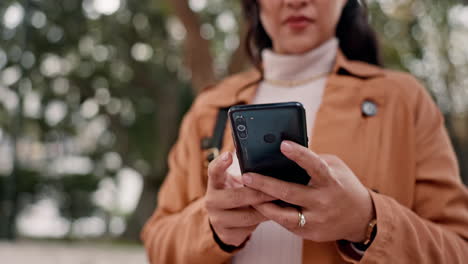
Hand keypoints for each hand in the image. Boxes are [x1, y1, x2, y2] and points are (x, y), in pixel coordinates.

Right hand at [205, 152, 274, 246]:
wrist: (227, 221)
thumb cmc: (238, 194)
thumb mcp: (237, 181)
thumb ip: (246, 170)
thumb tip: (264, 150)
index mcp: (215, 183)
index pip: (214, 171)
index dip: (221, 163)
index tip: (230, 155)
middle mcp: (212, 201)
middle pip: (236, 197)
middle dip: (259, 193)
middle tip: (276, 188)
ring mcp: (218, 220)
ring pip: (247, 216)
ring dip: (266, 209)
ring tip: (281, 202)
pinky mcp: (227, 235)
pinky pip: (250, 229)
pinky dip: (264, 221)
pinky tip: (277, 216)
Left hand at [242, 141, 374, 242]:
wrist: (360, 218)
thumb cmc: (343, 186)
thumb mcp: (335, 168)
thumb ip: (314, 160)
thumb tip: (285, 153)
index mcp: (330, 181)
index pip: (314, 165)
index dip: (299, 154)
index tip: (283, 144)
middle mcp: (323, 201)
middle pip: (289, 193)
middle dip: (265, 184)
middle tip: (246, 176)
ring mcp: (316, 220)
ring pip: (283, 214)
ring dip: (263, 204)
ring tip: (247, 193)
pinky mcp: (310, 233)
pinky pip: (286, 224)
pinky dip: (272, 214)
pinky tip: (260, 205)